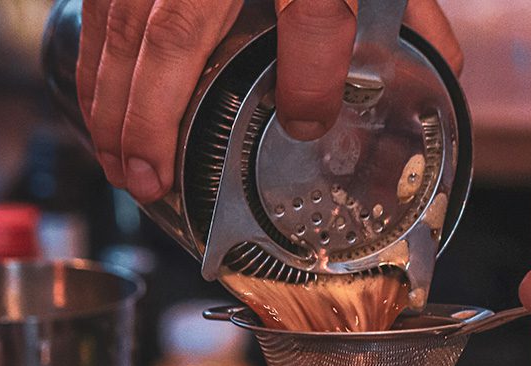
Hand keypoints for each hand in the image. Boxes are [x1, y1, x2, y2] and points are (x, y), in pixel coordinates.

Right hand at [77, 0, 461, 203]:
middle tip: (149, 182)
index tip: (305, 123)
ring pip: (125, 22)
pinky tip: (97, 104)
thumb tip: (437, 68)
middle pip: (180, 29)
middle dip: (156, 118)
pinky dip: (93, 60)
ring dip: (114, 102)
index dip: (313, 71)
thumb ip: (407, 8)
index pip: (318, 5)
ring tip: (120, 167)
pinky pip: (100, 4)